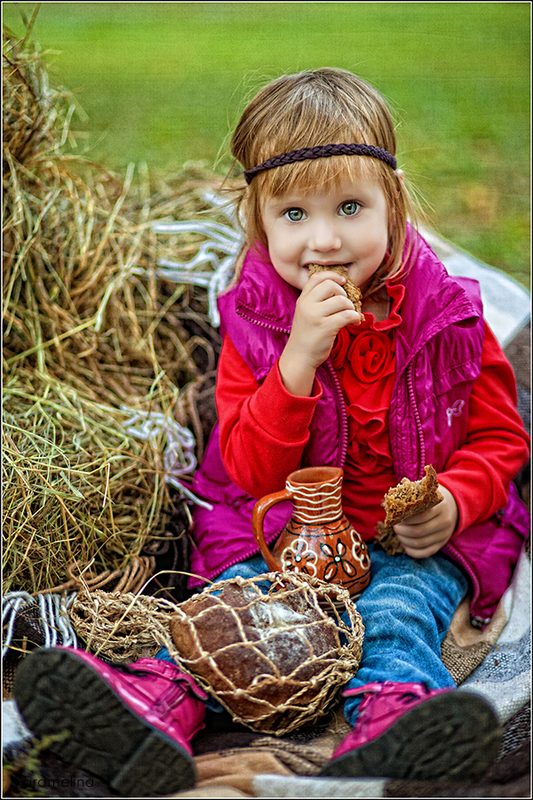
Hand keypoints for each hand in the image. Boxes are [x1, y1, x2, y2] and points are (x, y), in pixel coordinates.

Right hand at [279, 270, 360, 395]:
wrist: (300, 357)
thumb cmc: (307, 335)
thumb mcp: (305, 313)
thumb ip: (316, 300)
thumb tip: (340, 286)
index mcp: (302, 299)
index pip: (317, 277)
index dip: (333, 275)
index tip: (343, 281)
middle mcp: (307, 305)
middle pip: (331, 285)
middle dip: (343, 293)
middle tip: (345, 304)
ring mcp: (315, 316)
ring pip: (341, 300)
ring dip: (351, 307)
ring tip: (350, 315)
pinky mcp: (325, 328)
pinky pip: (347, 315)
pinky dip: (355, 317)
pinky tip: (354, 322)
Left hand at [393, 486, 458, 558]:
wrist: (454, 506)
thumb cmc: (432, 497)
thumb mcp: (426, 492)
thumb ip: (413, 495)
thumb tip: (393, 501)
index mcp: (441, 507)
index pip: (421, 516)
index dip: (406, 518)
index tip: (396, 517)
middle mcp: (445, 522)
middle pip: (419, 531)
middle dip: (403, 531)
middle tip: (395, 527)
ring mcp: (444, 534)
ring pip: (421, 543)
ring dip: (405, 540)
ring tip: (398, 535)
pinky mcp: (442, 543)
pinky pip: (426, 552)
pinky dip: (413, 551)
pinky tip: (405, 545)